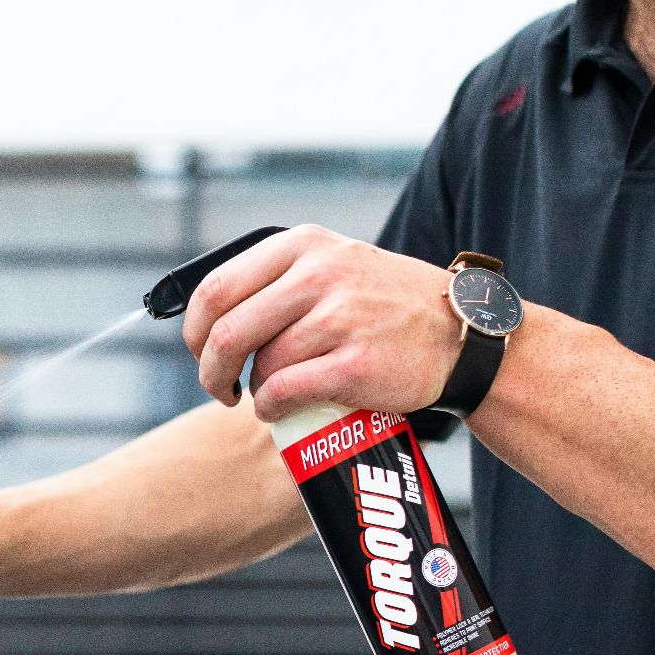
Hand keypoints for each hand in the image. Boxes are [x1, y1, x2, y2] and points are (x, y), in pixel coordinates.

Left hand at [181, 225, 461, 420]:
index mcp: (303, 245)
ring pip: (261, 365)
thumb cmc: (383, 306)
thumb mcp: (333, 264)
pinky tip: (280, 408)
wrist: (458, 335)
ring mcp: (340, 318)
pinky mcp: (355, 364)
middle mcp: (319, 274)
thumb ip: (277, 279)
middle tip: (220, 388)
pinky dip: (272, 407)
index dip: (195, 330)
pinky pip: (285, 392)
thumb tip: (206, 318)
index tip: (201, 351)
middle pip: (227, 332)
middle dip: (210, 371)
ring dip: (255, 390)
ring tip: (273, 393)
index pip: (216, 288)